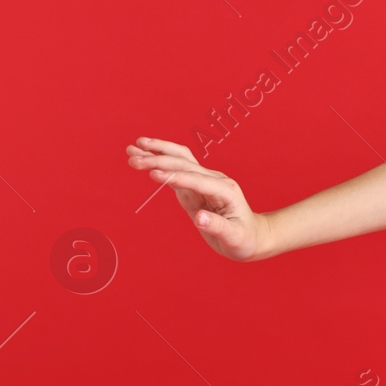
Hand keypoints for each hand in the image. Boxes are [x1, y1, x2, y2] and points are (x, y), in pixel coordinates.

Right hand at [125, 137, 272, 261]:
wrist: (251, 236)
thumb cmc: (244, 238)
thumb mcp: (234, 237)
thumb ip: (217, 226)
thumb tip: (199, 218)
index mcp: (224, 190)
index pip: (196, 180)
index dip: (175, 176)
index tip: (153, 174)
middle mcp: (214, 180)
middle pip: (184, 164)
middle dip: (158, 160)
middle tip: (133, 158)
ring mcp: (204, 181)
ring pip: (180, 160)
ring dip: (157, 153)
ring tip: (133, 147)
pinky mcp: (195, 187)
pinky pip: (176, 171)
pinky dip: (159, 164)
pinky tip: (143, 158)